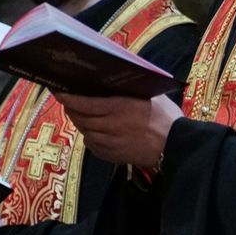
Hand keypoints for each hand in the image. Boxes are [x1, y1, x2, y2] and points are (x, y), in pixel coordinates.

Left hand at [57, 92, 180, 168]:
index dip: (68, 97)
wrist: (177, 147)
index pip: (84, 102)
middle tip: (68, 99)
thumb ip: (131, 89)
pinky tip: (94, 130)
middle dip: (71, 108)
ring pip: (84, 131)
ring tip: (80, 113)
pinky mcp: (112, 156)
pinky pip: (92, 145)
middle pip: (80, 117)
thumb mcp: (151, 95)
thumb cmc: (167, 117)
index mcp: (119, 107)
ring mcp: (110, 143)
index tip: (58, 90)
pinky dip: (90, 136)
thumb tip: (114, 78)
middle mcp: (110, 126)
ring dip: (80, 122)